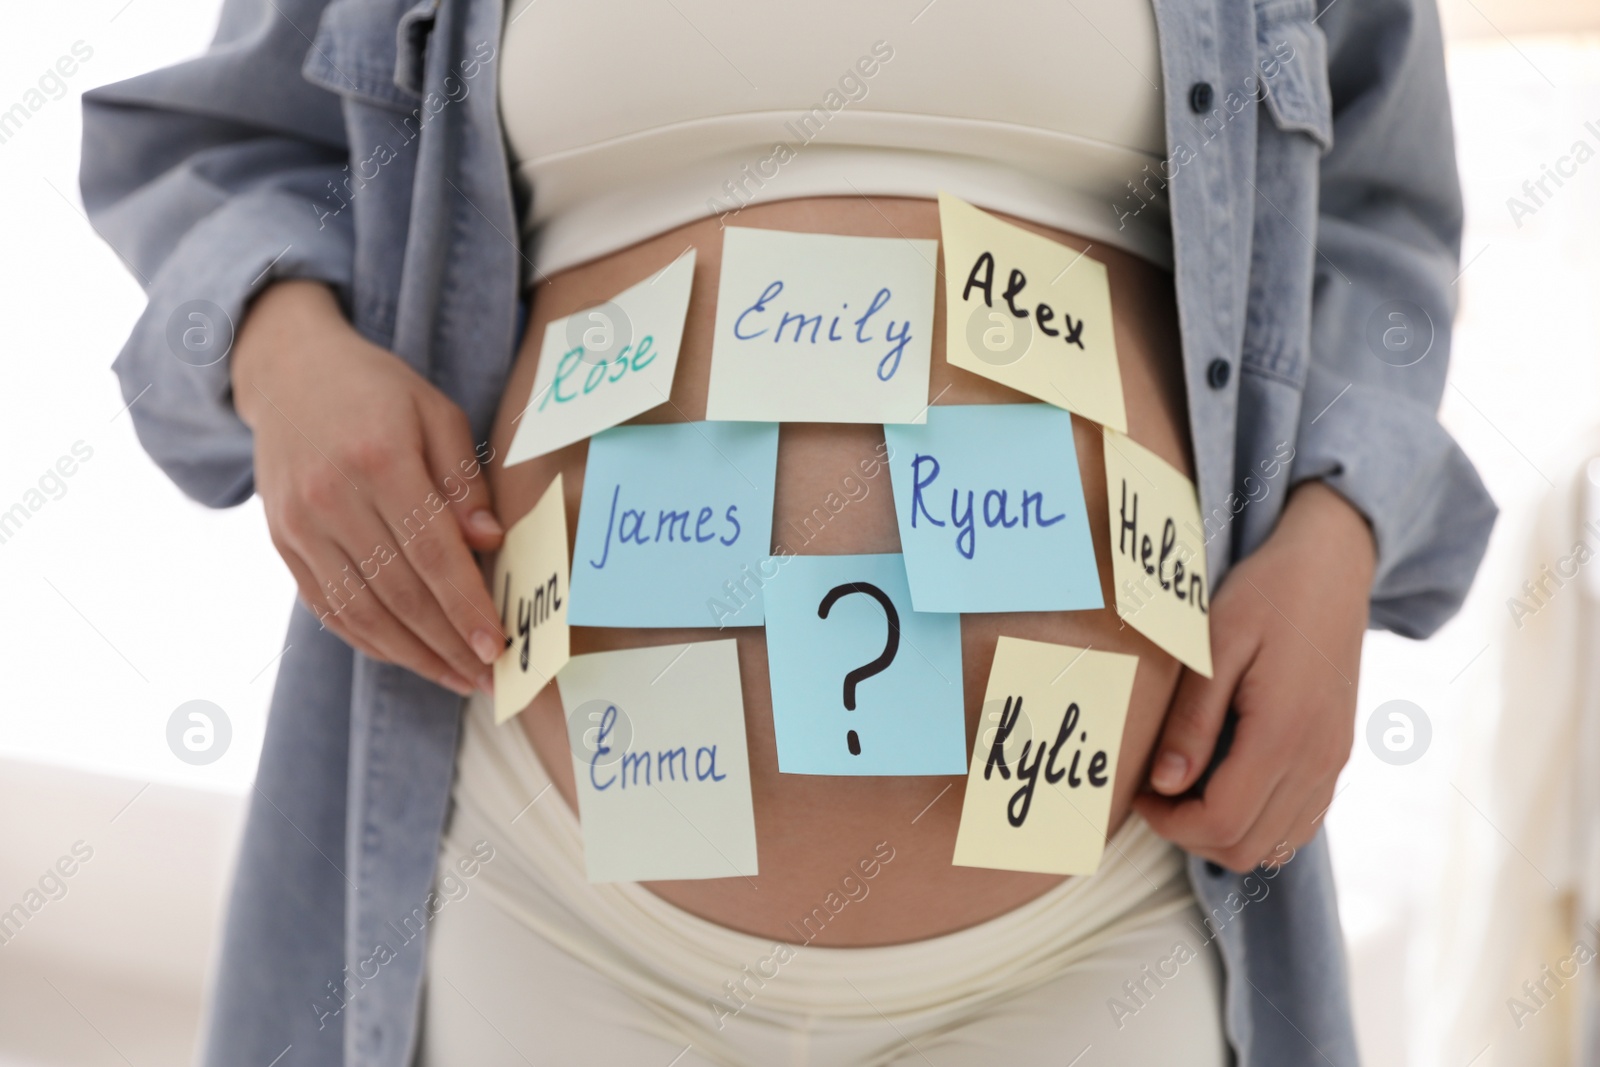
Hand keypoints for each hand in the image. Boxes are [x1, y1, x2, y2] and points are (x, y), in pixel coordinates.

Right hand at [232, 280, 504, 695]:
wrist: (289, 372)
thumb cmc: (378, 391)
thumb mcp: (436, 413)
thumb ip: (464, 480)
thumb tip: (490, 543)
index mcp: (379, 461)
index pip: (431, 552)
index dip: (465, 605)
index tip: (497, 645)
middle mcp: (331, 499)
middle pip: (398, 591)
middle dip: (448, 643)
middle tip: (489, 676)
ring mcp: (300, 526)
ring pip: (361, 610)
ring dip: (413, 655)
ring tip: (457, 677)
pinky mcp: (282, 543)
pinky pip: (329, 607)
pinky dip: (370, 640)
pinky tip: (408, 656)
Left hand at [1133, 481, 1375, 870]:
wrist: (1332, 566)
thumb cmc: (1266, 594)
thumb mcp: (1214, 645)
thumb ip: (1191, 721)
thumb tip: (1165, 784)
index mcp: (1284, 733)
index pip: (1221, 823)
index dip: (1169, 823)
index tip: (1139, 792)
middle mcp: (1318, 760)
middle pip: (1247, 848)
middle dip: (1190, 834)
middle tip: (1156, 793)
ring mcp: (1334, 762)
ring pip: (1275, 845)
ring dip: (1223, 833)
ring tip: (1187, 786)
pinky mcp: (1337, 755)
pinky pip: (1298, 821)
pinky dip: (1257, 821)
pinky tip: (1225, 781)